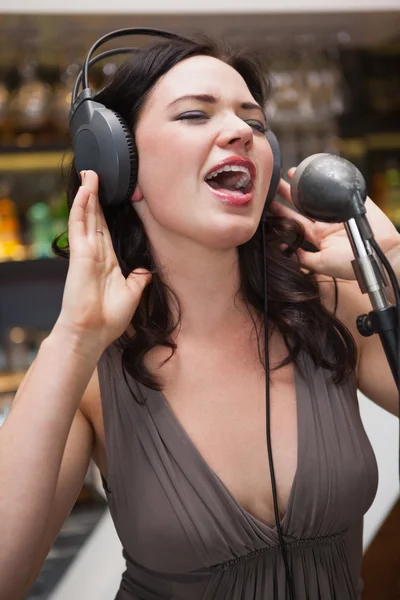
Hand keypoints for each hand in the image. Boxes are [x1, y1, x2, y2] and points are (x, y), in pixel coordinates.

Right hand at [56, 171, 150, 350]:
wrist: (92, 334)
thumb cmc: (107, 320)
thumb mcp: (132, 295)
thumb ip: (138, 280)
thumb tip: (146, 271)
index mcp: (107, 262)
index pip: (105, 230)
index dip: (104, 212)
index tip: (107, 196)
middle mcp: (95, 254)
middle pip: (95, 219)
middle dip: (94, 197)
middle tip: (94, 175)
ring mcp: (86, 253)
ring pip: (87, 217)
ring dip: (87, 195)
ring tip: (89, 174)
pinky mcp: (80, 255)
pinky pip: (80, 225)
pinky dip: (81, 207)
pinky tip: (84, 191)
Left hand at [269, 168, 399, 280]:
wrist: (381, 255)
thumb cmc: (353, 263)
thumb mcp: (323, 264)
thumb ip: (305, 258)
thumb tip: (288, 252)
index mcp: (318, 237)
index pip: (295, 223)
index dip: (282, 214)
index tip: (268, 205)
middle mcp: (326, 223)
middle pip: (302, 206)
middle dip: (288, 195)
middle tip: (273, 184)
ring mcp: (338, 211)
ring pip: (317, 194)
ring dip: (303, 184)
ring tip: (289, 173)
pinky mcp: (352, 202)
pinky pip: (339, 188)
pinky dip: (329, 179)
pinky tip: (317, 169)